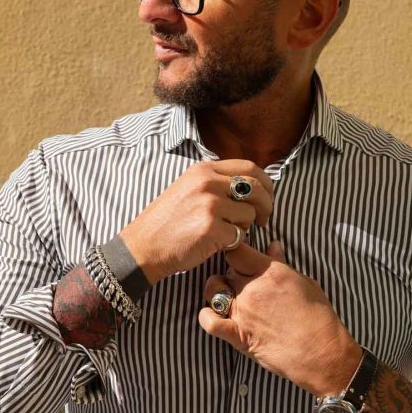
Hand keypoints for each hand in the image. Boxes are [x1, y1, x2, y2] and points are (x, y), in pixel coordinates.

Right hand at [120, 159, 273, 284]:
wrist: (144, 245)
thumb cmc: (168, 221)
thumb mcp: (188, 188)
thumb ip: (216, 182)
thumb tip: (251, 185)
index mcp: (204, 170)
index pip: (249, 167)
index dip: (265, 183)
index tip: (267, 196)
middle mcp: (208, 182)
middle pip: (256, 188)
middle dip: (266, 205)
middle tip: (263, 219)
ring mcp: (209, 204)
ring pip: (249, 214)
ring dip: (244, 227)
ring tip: (225, 233)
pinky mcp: (211, 228)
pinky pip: (239, 235)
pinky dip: (233, 242)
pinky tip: (216, 243)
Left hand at [198, 239, 362, 396]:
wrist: (320, 352)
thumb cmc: (318, 318)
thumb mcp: (304, 282)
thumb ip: (282, 263)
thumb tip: (273, 246)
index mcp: (269, 272)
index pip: (236, 250)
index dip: (234, 250)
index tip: (238, 254)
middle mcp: (252, 289)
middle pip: (226, 269)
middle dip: (231, 272)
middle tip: (240, 278)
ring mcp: (242, 312)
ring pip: (213, 290)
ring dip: (215, 289)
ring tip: (225, 294)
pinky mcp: (237, 335)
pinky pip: (209, 322)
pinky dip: (206, 317)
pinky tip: (213, 315)